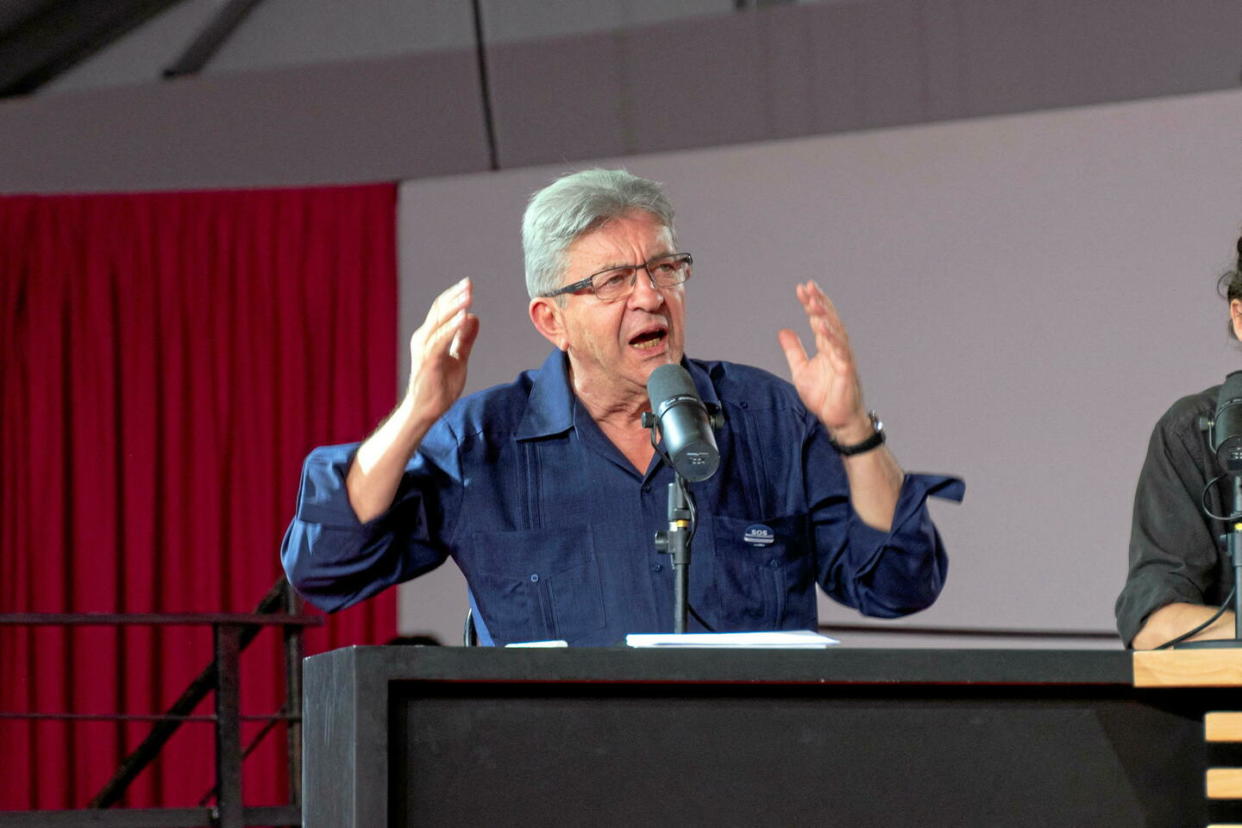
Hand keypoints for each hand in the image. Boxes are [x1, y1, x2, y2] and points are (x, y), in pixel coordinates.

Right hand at [405, 277, 479, 426]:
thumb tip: (474, 317)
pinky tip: (464, 317)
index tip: (468, 284)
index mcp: (429, 336)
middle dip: (455, 296)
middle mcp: (424, 338)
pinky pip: (440, 339)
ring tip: (469, 295)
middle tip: (469, 283)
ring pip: (439, 321)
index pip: (441, 310)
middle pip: (439, 310)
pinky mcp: (428, 360)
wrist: (427, 410)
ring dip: (455, 307)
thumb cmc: (439, 386)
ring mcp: (424, 349)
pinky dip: (452, 327)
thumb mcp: (459, 358)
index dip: (454, 296)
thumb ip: (465, 338)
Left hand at [777, 280, 869, 441]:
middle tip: (809, 286)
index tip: (802, 288)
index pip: (818, 319)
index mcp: (826, 346)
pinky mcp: (846, 371)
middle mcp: (836, 348)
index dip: (811, 304)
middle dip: (819, 302)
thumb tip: (783, 331)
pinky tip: (823, 326)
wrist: (838, 420)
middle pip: (828, 319)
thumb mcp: (801, 370)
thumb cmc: (825, 396)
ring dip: (826, 315)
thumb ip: (794, 350)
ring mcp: (843, 358)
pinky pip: (840, 351)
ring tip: (815, 301)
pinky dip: (832, 337)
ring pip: (836, 331)